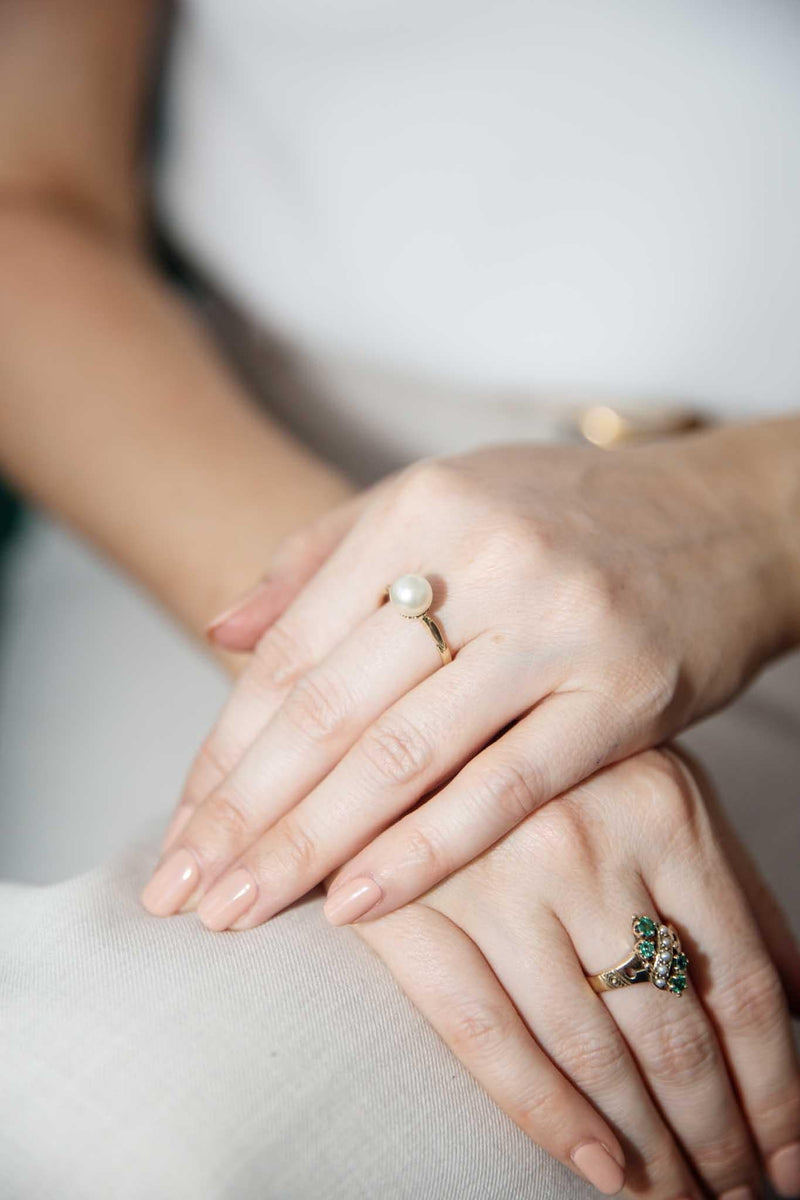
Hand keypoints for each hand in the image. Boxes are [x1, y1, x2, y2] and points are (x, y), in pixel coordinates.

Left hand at [141, 433, 796, 925]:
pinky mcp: (623, 692)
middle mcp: (481, 558)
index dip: (226, 748)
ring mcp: (556, 626)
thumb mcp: (440, 501)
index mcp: (421, 508)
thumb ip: (322, 556)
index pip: (294, 650)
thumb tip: (219, 627)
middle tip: (181, 892)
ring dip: (309, 845)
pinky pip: (506, 787)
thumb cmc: (565, 516)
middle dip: (244, 813)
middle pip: (331, 710)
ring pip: (403, 755)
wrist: (726, 517)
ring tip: (240, 910)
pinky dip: (425, 851)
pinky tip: (355, 906)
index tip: (183, 827)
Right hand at [357, 750, 799, 1198]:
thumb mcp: (664, 792)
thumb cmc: (560, 760)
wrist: (414, 710)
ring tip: (676, 1199)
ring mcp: (492, 876)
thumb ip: (733, 892)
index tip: (793, 1155)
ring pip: (590, 1049)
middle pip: (673, 1031)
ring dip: (647, 1147)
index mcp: (661, 807)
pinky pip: (486, 1036)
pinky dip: (547, 1115)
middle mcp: (580, 841)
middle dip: (717, 1136)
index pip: (742, 982)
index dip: (779, 1088)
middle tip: (738, 1196)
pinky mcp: (413, 908)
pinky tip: (599, 1168)